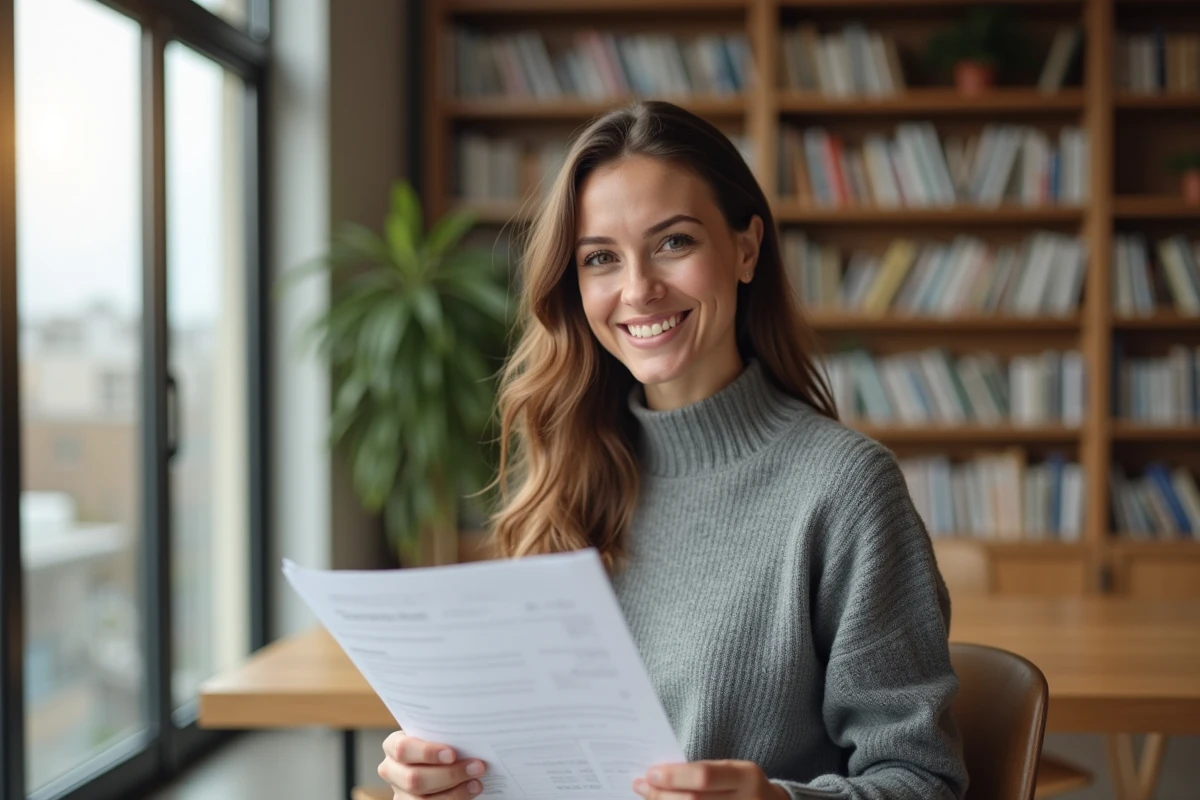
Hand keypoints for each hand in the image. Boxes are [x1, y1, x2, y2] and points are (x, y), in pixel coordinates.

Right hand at [377, 731, 487, 798]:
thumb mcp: (437, 734)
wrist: (437, 759)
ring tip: (476, 783)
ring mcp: (399, 792)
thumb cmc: (440, 741)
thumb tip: (471, 736)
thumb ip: (444, 734)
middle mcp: (391, 770)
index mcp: (393, 746)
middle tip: (477, 767)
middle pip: (414, 779)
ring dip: (454, 793)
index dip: (427, 753)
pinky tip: (469, 793)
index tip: (453, 754)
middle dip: (449, 775)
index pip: (403, 749)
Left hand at [633, 760, 788, 799]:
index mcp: (747, 777)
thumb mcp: (732, 771)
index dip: (674, 776)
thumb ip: (703, 772)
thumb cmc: (742, 786)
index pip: (705, 776)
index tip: (650, 773)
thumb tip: (658, 774)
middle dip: (661, 795)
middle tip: (640, 786)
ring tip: (646, 797)